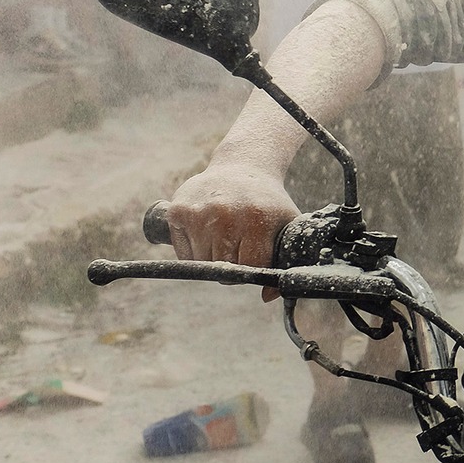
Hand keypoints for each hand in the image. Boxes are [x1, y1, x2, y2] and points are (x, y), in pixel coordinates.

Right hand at [166, 158, 296, 292]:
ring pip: (201, 263)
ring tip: (224, 237)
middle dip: (231, 265)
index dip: (251, 270)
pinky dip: (193, 251)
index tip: (253, 260)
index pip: (249, 268)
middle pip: (223, 267)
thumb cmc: (266, 202)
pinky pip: (183, 253)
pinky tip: (206, 231)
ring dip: (211, 259)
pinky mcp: (177, 211)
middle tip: (238, 247)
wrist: (242, 167)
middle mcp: (225, 215)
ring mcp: (199, 213)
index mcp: (257, 220)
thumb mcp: (286, 224)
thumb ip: (285, 259)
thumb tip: (267, 296)